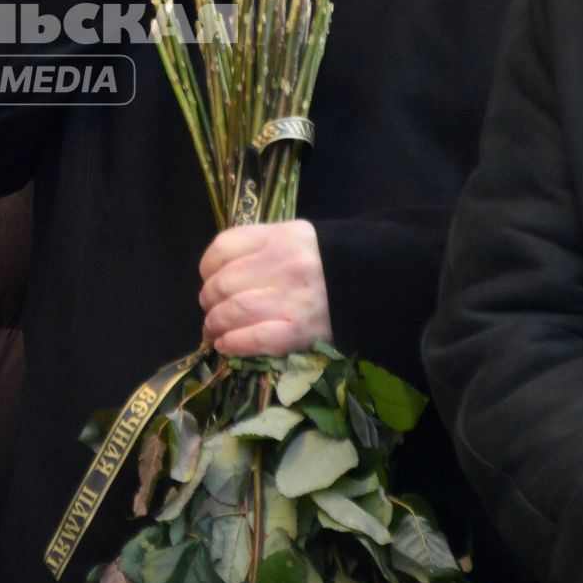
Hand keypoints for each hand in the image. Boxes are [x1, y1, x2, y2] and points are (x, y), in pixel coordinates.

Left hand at [196, 221, 330, 355]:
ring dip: (215, 324)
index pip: (224, 247)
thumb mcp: (296, 241)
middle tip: (211, 311)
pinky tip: (225, 345)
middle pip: (224, 282)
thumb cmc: (327, 266)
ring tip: (214, 330)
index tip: (209, 280)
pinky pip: (255, 338)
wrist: (374, 288)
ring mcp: (293, 299)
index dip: (208, 268)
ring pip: (234, 310)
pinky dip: (233, 343)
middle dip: (209, 300)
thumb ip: (260, 249)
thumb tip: (215, 276)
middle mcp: (286, 264)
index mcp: (282, 237)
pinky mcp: (301, 331)